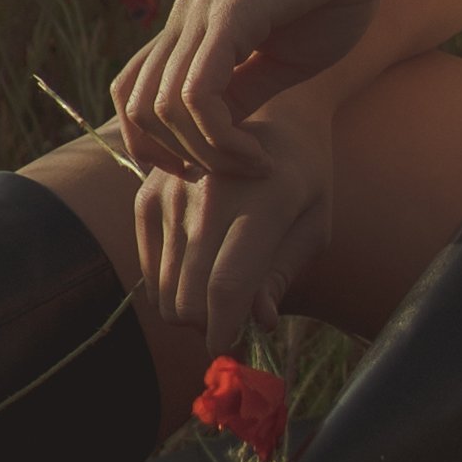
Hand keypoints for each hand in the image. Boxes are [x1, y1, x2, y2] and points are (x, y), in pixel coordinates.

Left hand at [111, 0, 397, 180]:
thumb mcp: (281, 60)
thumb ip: (241, 94)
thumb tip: (213, 140)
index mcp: (191, 25)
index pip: (133, 94)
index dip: (154, 146)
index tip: (206, 170)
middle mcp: (184, 16)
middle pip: (137, 109)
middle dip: (178, 159)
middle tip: (231, 172)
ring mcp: (202, 12)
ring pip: (162, 108)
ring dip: (205, 154)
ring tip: (252, 163)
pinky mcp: (230, 14)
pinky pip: (197, 94)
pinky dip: (221, 138)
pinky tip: (257, 152)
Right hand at [134, 102, 332, 356]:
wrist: (271, 113)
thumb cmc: (304, 178)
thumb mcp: (313, 225)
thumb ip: (283, 274)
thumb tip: (257, 321)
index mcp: (265, 201)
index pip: (228, 286)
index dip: (224, 330)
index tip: (226, 348)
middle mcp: (212, 193)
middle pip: (189, 294)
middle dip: (206, 326)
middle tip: (227, 325)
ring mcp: (174, 189)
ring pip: (165, 288)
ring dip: (188, 309)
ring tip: (215, 301)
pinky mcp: (148, 192)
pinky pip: (148, 266)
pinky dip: (168, 285)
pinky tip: (195, 276)